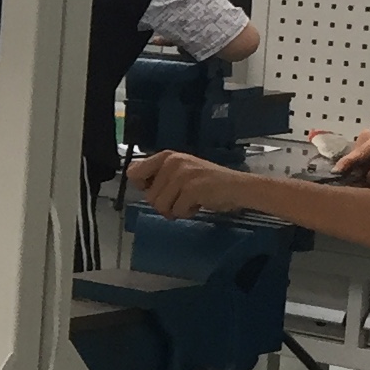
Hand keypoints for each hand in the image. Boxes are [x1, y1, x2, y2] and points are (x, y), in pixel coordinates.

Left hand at [125, 151, 253, 219]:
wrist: (238, 187)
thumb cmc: (209, 182)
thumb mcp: (180, 172)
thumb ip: (158, 174)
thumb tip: (131, 176)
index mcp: (167, 156)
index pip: (134, 171)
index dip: (143, 186)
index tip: (159, 190)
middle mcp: (172, 162)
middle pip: (149, 197)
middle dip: (165, 204)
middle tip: (183, 198)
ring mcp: (182, 175)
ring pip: (160, 206)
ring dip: (176, 210)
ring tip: (191, 200)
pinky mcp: (191, 188)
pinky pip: (177, 211)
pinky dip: (187, 213)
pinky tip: (199, 203)